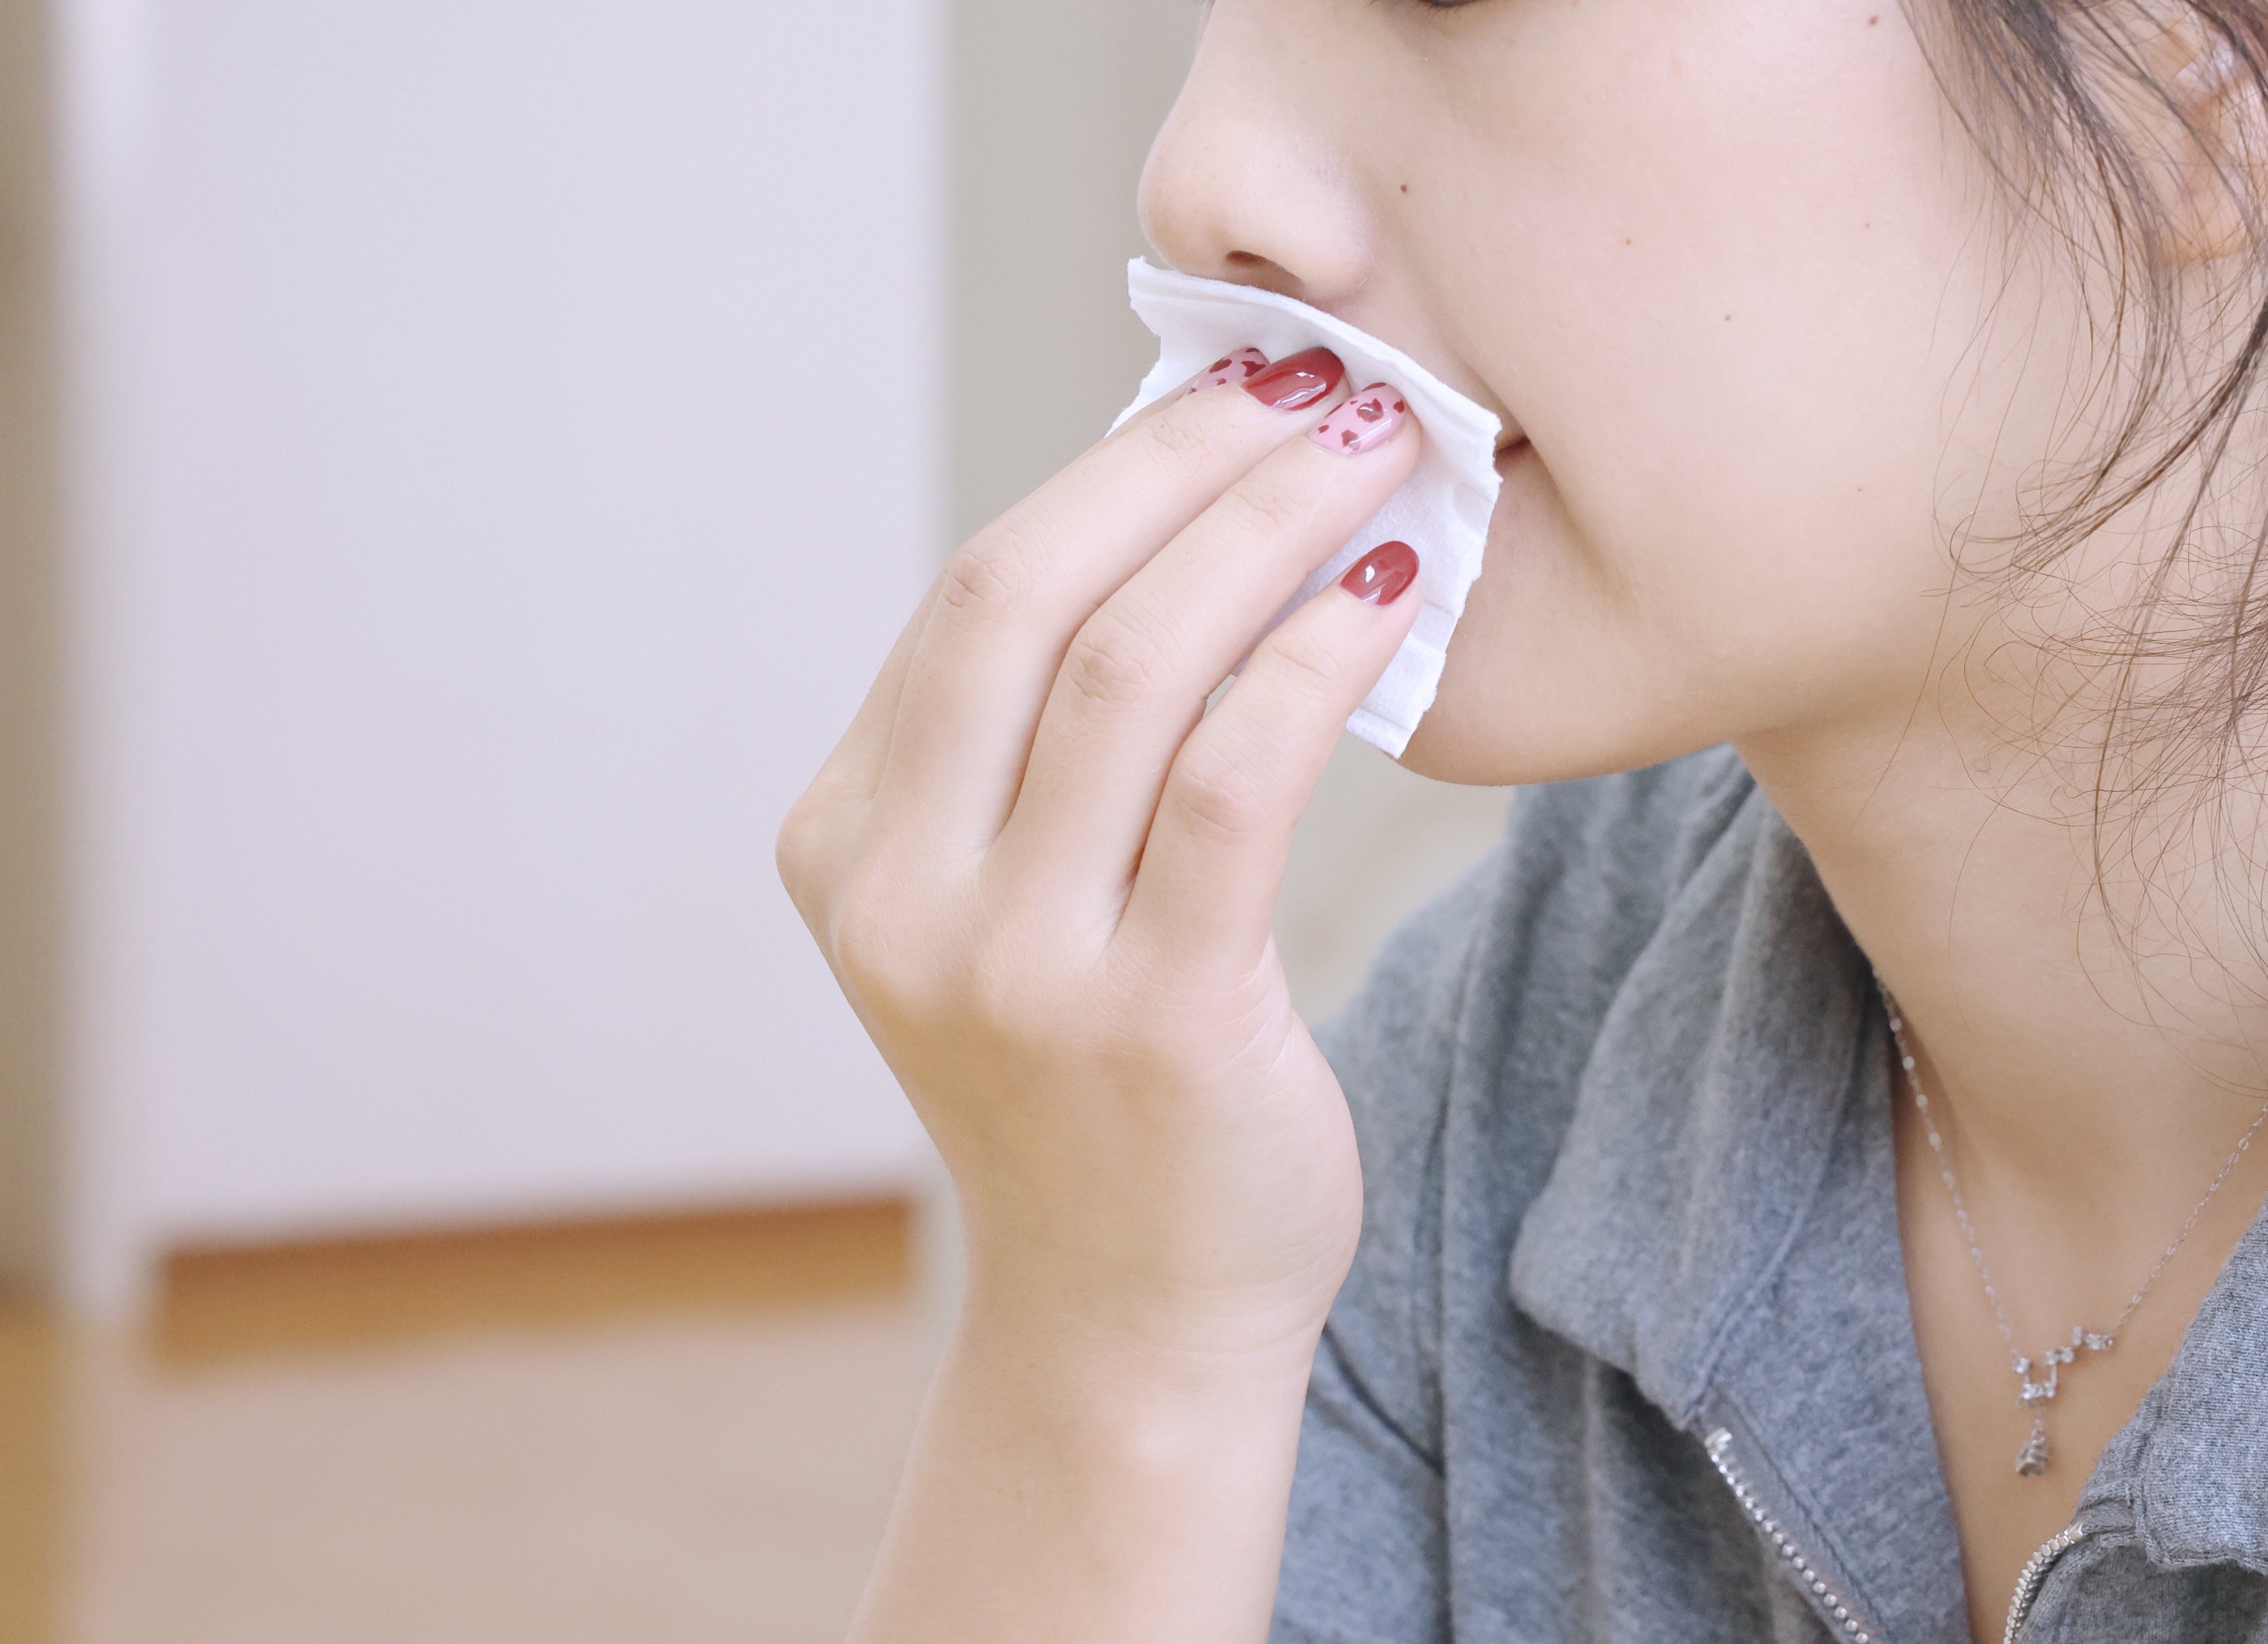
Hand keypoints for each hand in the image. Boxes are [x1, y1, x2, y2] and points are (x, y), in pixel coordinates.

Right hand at [778, 348, 1423, 1366]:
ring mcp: (1015, 967)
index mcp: (847, 846)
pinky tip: (1392, 595)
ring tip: (1379, 455)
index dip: (1112, 470)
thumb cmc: (1099, 1086)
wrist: (1132, 1319)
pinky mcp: (1154, 1021)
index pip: (970, 599)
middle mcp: (902, 899)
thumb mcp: (1007, 904)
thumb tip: (1183, 508)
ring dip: (1267, 530)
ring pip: (1132, 668)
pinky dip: (1316, 660)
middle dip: (1185, 463)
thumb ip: (1038, 747)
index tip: (1230, 387)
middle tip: (1318, 384)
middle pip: (1027, 597)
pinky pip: (1237, 782)